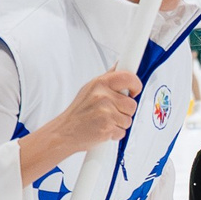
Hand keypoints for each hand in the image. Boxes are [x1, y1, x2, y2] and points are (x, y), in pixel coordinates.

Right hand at [20, 69, 141, 183]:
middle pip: (132, 104)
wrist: (64, 132)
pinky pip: (122, 132)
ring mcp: (105, 112)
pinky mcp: (107, 128)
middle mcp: (102, 96)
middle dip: (125, 111)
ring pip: (129, 119)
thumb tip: (120, 66)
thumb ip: (107, 79)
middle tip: (112, 112)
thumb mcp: (89, 89)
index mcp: (99, 83)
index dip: (136, 84)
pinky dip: (115, 134)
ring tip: (105, 121)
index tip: (135, 90)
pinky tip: (103, 129)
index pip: (127, 77)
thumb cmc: (78, 112)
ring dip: (120, 123)